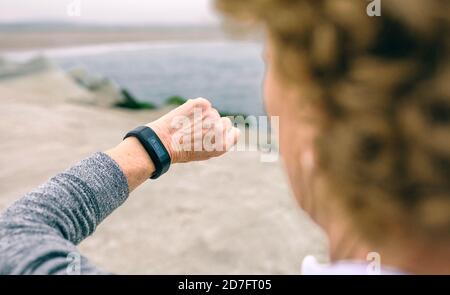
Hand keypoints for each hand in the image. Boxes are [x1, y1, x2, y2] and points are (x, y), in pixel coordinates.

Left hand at [106, 98, 239, 190]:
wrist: (163, 142)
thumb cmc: (183, 150)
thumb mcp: (205, 152)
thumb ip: (219, 141)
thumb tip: (225, 127)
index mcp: (224, 144)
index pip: (235, 132)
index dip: (226, 133)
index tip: (215, 136)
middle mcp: (221, 128)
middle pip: (226, 121)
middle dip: (215, 124)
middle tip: (198, 132)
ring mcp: (211, 115)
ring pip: (212, 112)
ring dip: (203, 117)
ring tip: (188, 126)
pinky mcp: (201, 104)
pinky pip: (203, 103)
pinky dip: (195, 107)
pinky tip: (186, 117)